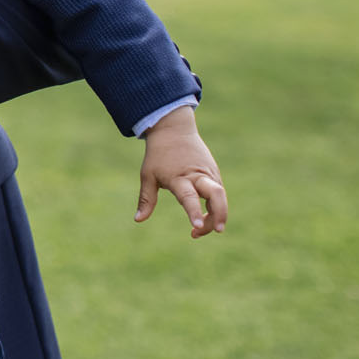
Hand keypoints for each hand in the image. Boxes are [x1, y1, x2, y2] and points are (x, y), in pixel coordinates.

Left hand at [136, 106, 227, 237]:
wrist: (173, 129)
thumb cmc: (158, 154)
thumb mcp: (147, 175)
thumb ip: (146, 199)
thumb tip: (138, 220)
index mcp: (178, 177)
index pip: (189, 197)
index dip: (194, 212)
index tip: (197, 226)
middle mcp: (198, 175)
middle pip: (216, 195)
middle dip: (220, 214)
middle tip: (218, 230)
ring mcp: (209, 173)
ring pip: (220, 196)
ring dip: (218, 214)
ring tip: (203, 229)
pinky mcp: (214, 172)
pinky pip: (219, 192)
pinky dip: (216, 206)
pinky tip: (205, 218)